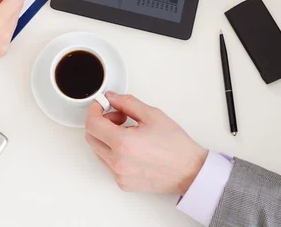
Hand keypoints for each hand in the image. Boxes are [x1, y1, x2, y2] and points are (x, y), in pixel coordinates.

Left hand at [85, 92, 207, 194]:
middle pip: (91, 137)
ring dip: (107, 137)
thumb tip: (111, 97)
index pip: (92, 124)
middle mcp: (117, 162)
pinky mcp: (123, 184)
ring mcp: (119, 175)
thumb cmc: (175, 145)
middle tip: (119, 117)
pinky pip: (108, 163)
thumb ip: (126, 102)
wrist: (189, 171)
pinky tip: (131, 146)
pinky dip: (113, 151)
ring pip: (98, 150)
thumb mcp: (151, 114)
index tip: (101, 104)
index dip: (94, 110)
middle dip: (101, 122)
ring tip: (128, 132)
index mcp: (122, 143)